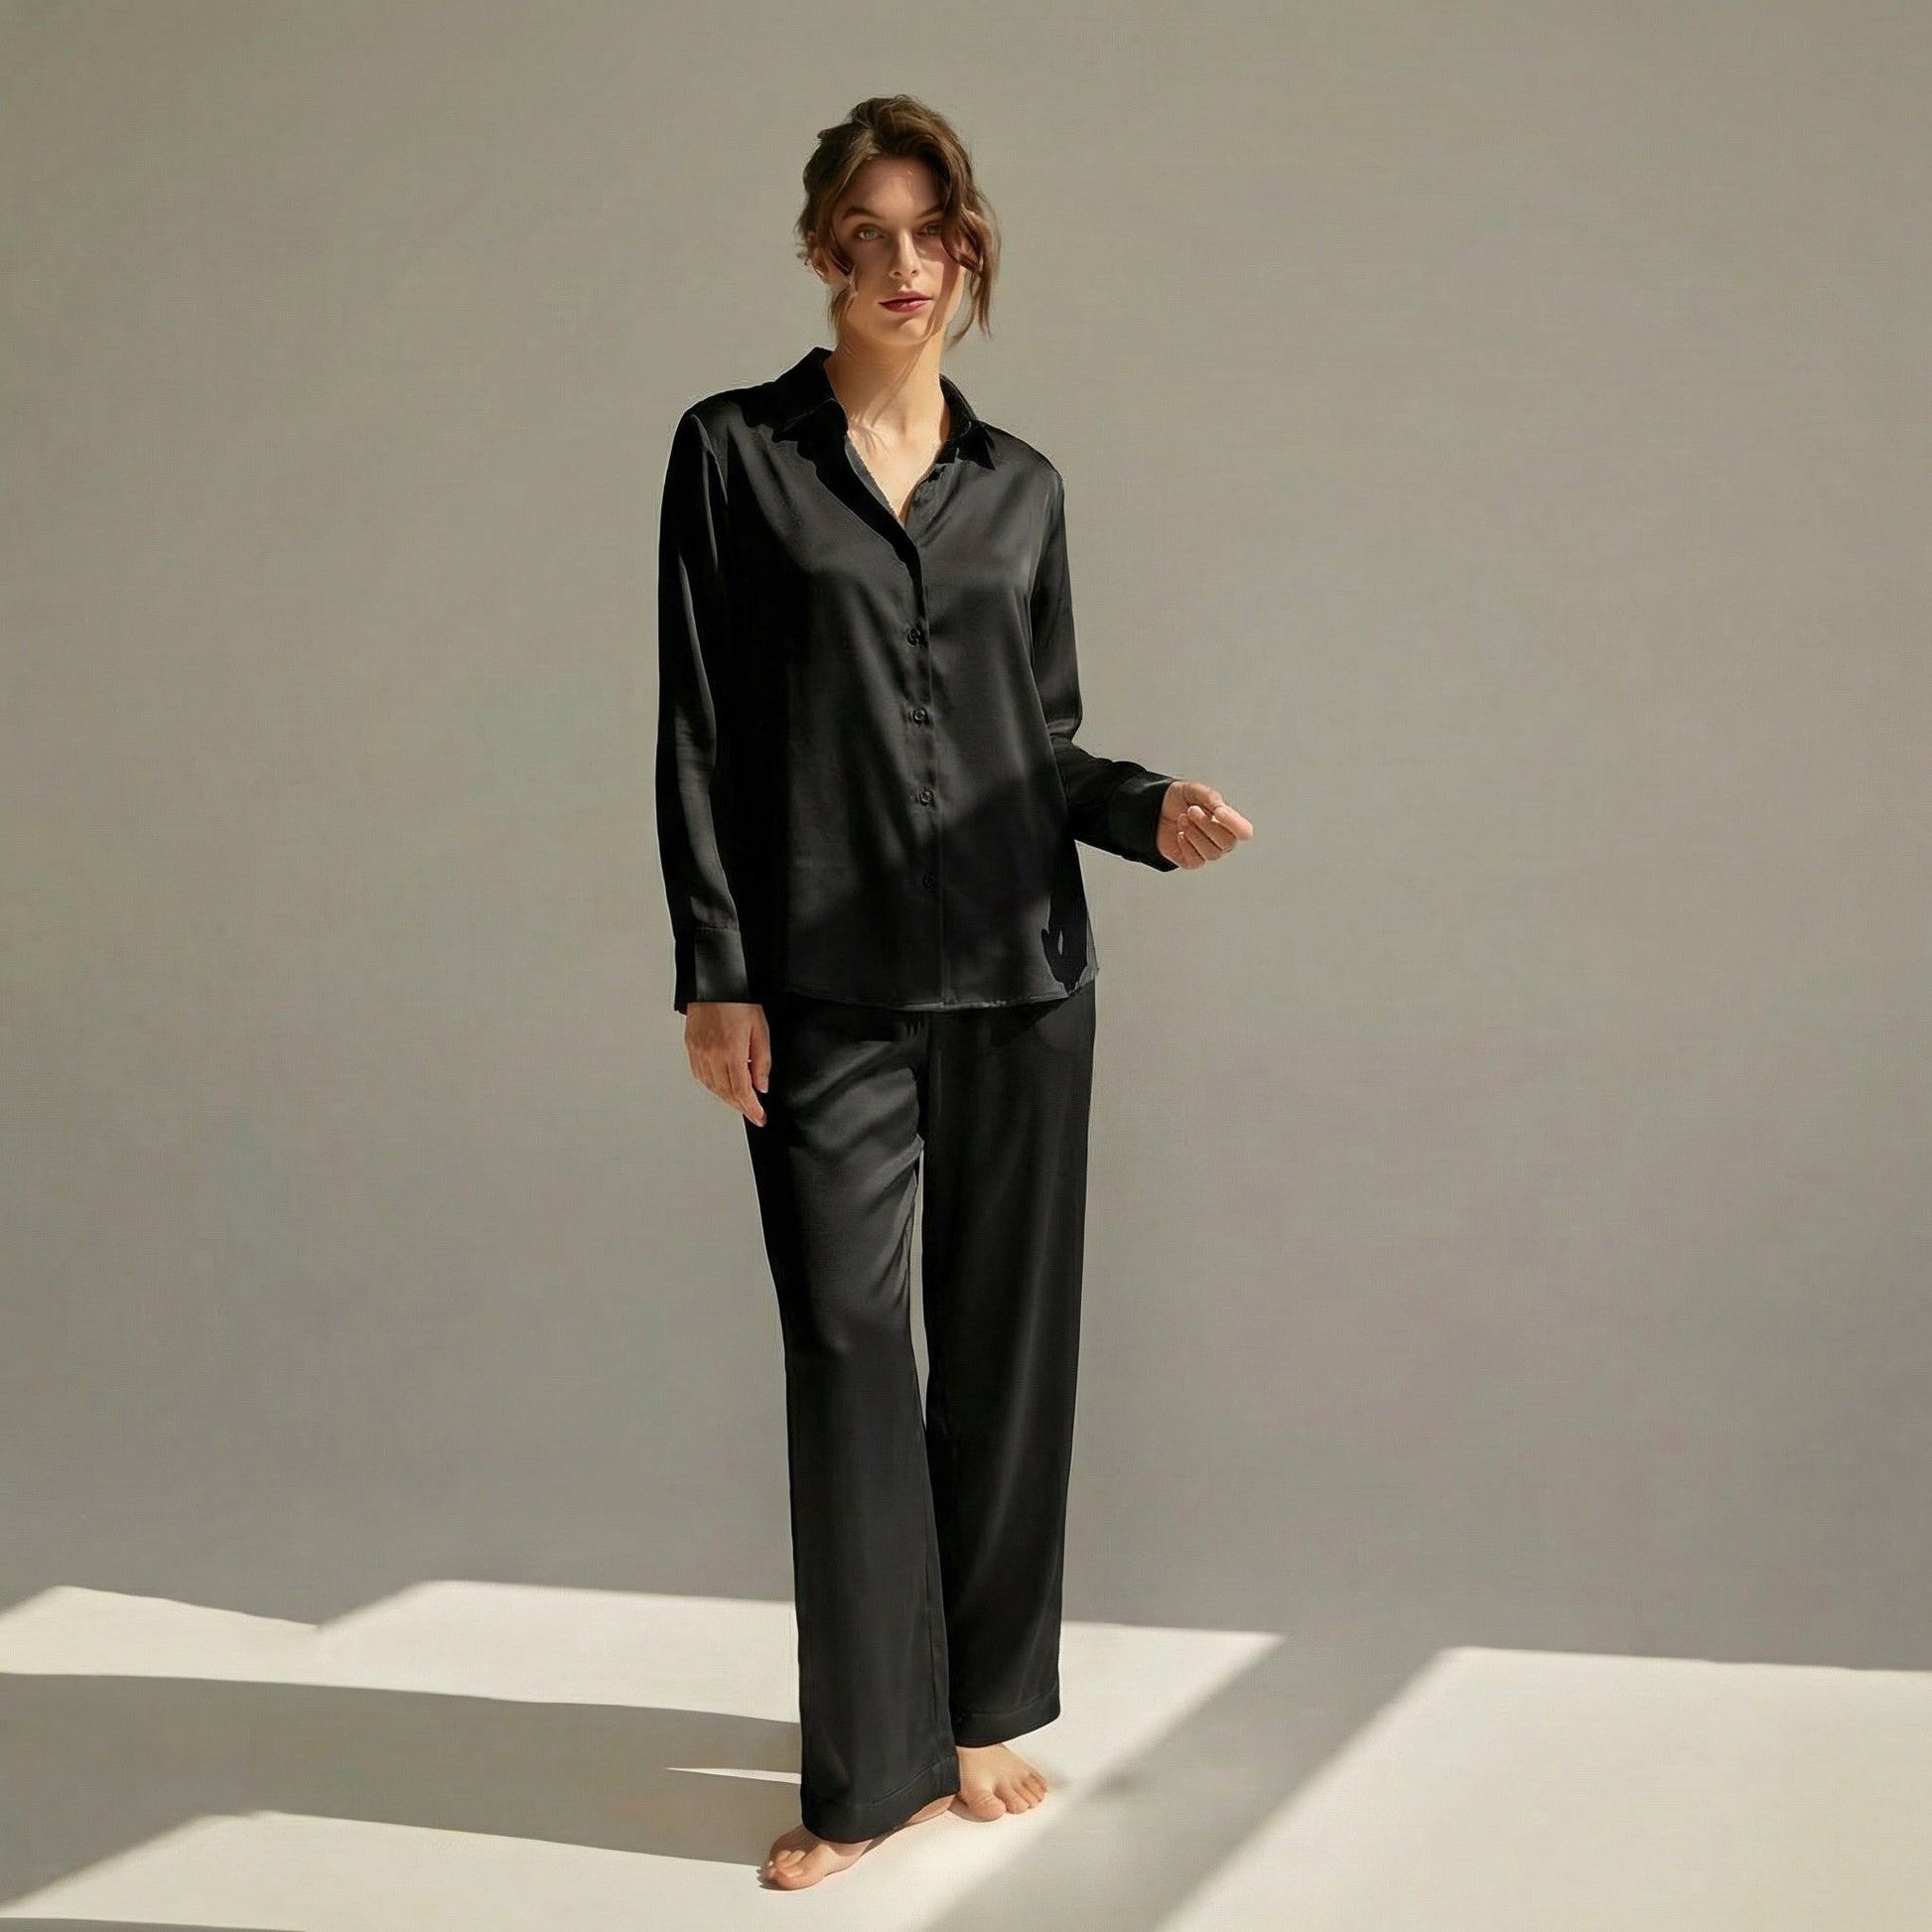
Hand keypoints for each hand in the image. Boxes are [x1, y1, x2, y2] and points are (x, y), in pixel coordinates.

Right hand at [684, 1001, 770, 1125]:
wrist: (714, 982)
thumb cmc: (738, 1000)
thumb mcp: (760, 1029)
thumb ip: (762, 1061)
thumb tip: (761, 1086)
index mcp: (731, 1051)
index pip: (741, 1091)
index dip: (751, 1108)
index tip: (759, 1118)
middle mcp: (711, 1055)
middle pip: (726, 1092)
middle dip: (741, 1106)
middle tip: (753, 1113)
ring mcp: (698, 1052)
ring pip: (712, 1087)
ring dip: (727, 1098)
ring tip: (741, 1102)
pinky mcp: (691, 1047)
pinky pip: (700, 1075)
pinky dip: (713, 1085)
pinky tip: (721, 1086)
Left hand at [1156, 780, 1253, 868]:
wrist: (1156, 809)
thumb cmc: (1180, 800)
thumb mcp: (1195, 790)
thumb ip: (1210, 797)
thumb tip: (1221, 810)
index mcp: (1228, 822)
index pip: (1245, 831)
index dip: (1234, 824)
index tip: (1217, 811)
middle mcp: (1222, 840)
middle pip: (1227, 843)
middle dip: (1207, 825)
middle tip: (1191, 810)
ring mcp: (1207, 852)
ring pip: (1211, 853)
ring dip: (1194, 833)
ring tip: (1182, 819)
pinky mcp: (1192, 861)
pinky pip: (1196, 861)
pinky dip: (1186, 845)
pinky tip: (1180, 833)